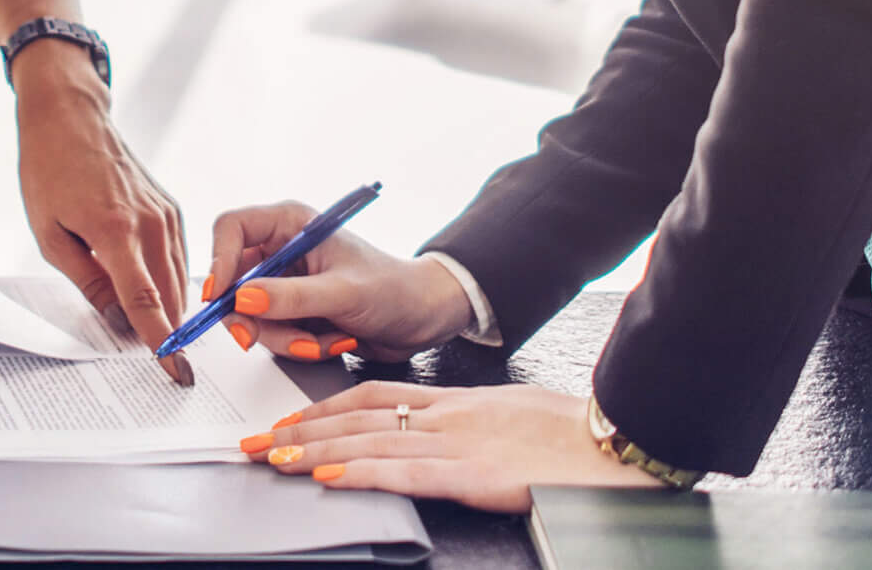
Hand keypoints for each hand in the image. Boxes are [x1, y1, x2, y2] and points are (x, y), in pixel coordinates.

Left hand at [11, 43, 192, 381]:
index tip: (175, 374)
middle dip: (168, 333)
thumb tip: (116, 319)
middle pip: (169, 297)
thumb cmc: (49, 170)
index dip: (161, 343)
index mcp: (116, 231)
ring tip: (162, 337)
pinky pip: (178, 257)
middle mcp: (150, 223)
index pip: (145, 302)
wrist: (71, 117)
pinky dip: (171, 281)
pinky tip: (156, 295)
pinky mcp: (170, 207)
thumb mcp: (50, 234)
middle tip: (163, 364)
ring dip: (172, 310)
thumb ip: (88, 281)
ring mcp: (165, 213)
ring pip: (180, 279)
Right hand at [204, 202, 470, 360]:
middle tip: (257, 339)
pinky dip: (298, 346)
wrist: (422, 321)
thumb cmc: (394, 291)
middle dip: (253, 317)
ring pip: (251, 316)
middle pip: (234, 281)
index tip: (218, 297)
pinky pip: (272, 335)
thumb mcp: (343, 293)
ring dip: (284, 338)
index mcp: (291, 224)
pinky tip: (331, 341)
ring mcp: (286, 284)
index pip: (232, 229)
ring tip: (324, 340)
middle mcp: (282, 251)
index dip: (218, 260)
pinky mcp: (293, 313)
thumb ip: (292, 297)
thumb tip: (243, 299)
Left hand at [239, 381, 664, 509]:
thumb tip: (441, 435)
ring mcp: (458, 444)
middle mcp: (446, 416)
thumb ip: (468, 422)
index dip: (325, 404)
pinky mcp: (473, 475)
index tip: (288, 417)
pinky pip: (405, 473)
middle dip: (300, 428)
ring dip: (313, 450)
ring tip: (271, 457)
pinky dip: (361, 473)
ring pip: (370, 442)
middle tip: (254, 440)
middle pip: (358, 416)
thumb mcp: (509, 414)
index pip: (374, 395)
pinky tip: (328, 476)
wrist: (616, 439)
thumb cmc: (571, 434)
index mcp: (455, 401)